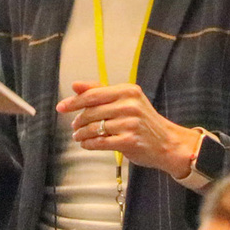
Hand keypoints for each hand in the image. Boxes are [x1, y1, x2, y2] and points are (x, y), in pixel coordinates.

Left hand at [56, 80, 198, 178]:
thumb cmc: (143, 120)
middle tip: (74, 125)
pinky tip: (86, 144)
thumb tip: (75, 86)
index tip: (61, 107)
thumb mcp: (126, 99)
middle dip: (78, 120)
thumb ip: (100, 91)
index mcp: (127, 90)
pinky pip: (100, 142)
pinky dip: (89, 144)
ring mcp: (130, 123)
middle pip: (91, 112)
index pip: (93, 94)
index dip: (74, 101)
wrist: (168, 143)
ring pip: (94, 128)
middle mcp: (129, 105)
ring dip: (82, 134)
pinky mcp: (129, 141)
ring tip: (78, 136)